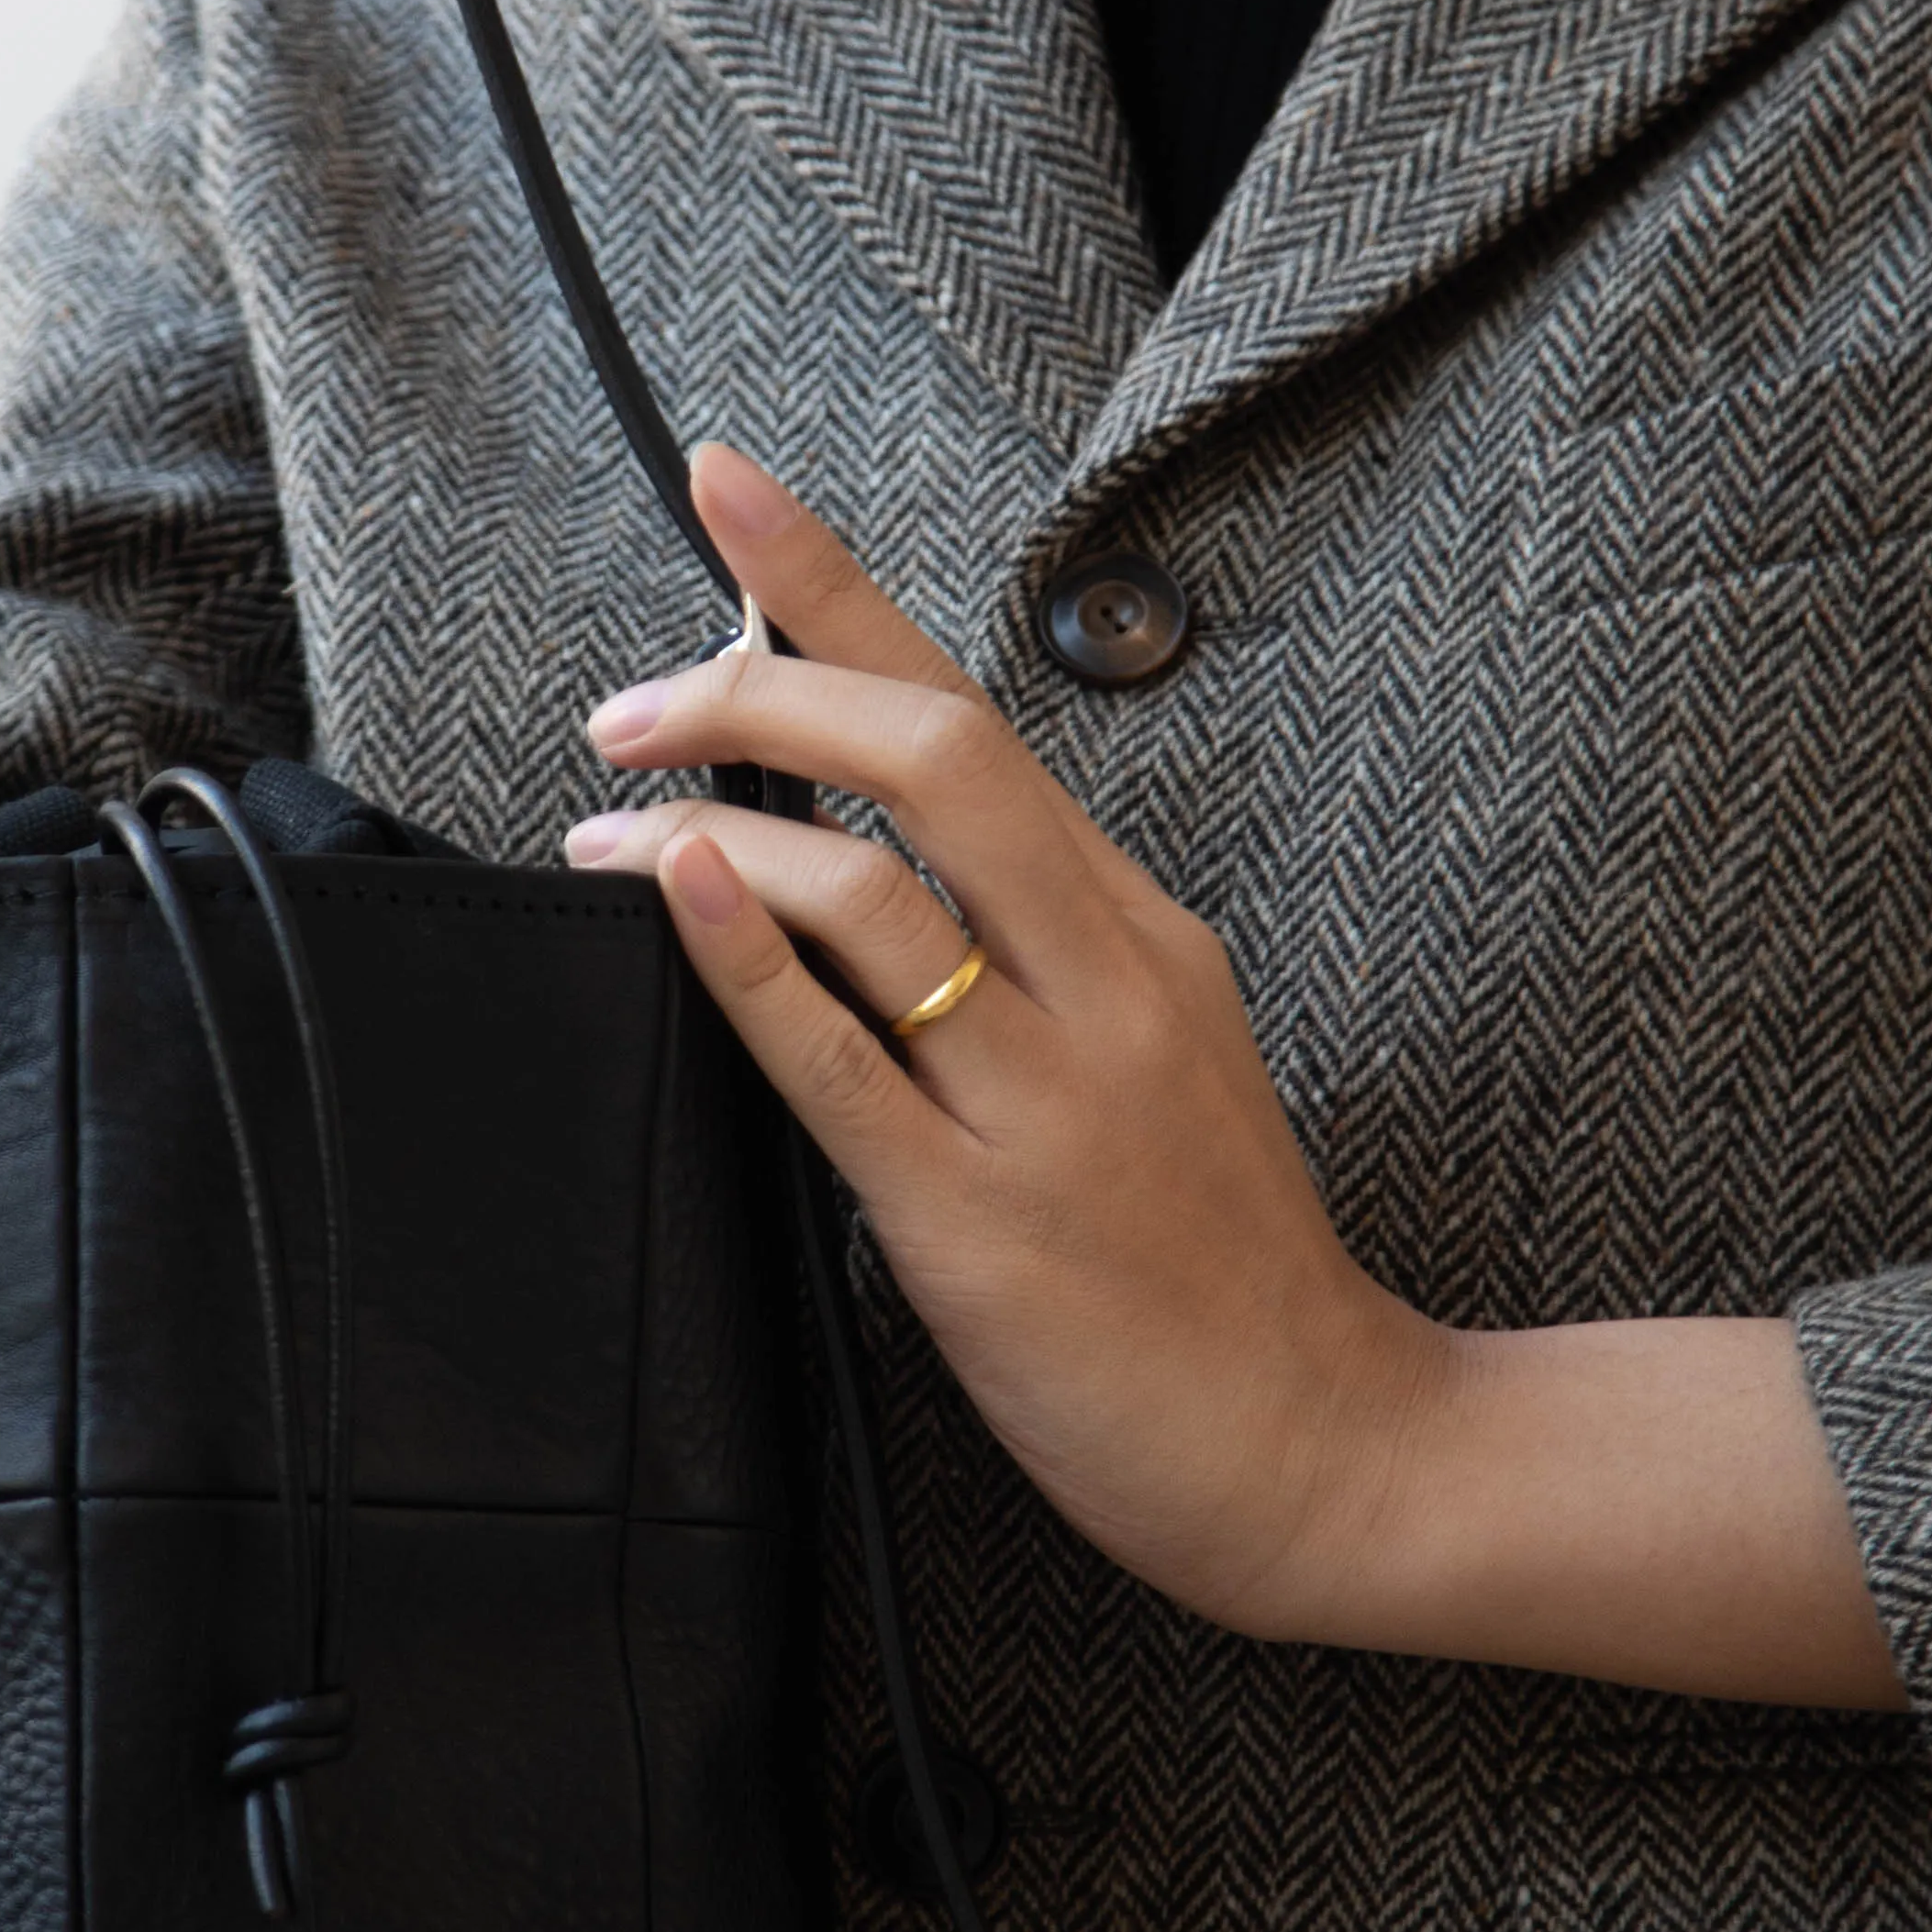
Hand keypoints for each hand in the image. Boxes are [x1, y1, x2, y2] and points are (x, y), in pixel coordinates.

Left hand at [568, 441, 1905, 1708]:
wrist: (1326, 1450)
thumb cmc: (1217, 1263)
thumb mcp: (1154, 1054)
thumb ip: (1032, 951)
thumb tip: (861, 859)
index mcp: (1136, 932)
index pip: (972, 710)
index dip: (836, 585)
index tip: (727, 481)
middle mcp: (1100, 984)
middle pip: (932, 754)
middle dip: (760, 684)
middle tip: (628, 697)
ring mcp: (1043, 1100)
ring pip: (876, 893)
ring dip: (717, 820)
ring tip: (605, 819)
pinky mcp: (976, 1223)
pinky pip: (839, 1065)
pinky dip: (746, 960)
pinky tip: (675, 887)